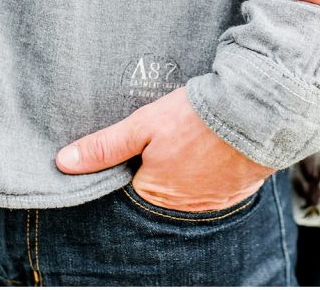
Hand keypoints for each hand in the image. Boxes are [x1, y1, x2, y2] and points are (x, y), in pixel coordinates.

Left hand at [55, 86, 273, 211]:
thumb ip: (105, 146)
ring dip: (189, 172)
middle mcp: (183, 206)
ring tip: (194, 141)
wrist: (256, 112)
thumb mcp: (143, 124)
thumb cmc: (197, 116)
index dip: (133, 163)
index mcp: (155, 191)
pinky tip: (216, 151)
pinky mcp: (238, 193)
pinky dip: (215, 173)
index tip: (143, 143)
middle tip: (172, 139)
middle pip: (161, 190)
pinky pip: (218, 189)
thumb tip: (63, 162)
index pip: (132, 185)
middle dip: (162, 169)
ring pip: (190, 191)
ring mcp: (213, 202)